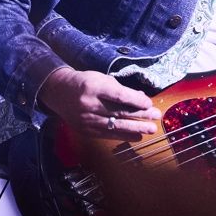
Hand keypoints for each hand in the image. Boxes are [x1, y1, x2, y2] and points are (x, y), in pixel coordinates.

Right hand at [37, 67, 162, 138]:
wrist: (59, 92)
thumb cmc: (85, 83)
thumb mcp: (102, 79)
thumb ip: (121, 89)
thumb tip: (142, 98)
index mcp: (93, 87)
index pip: (118, 96)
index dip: (135, 101)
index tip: (149, 104)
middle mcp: (89, 104)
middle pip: (119, 111)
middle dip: (140, 115)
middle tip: (156, 117)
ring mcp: (86, 119)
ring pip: (115, 125)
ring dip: (136, 128)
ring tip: (151, 129)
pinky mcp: (86, 130)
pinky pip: (108, 134)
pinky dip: (124, 135)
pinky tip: (137, 136)